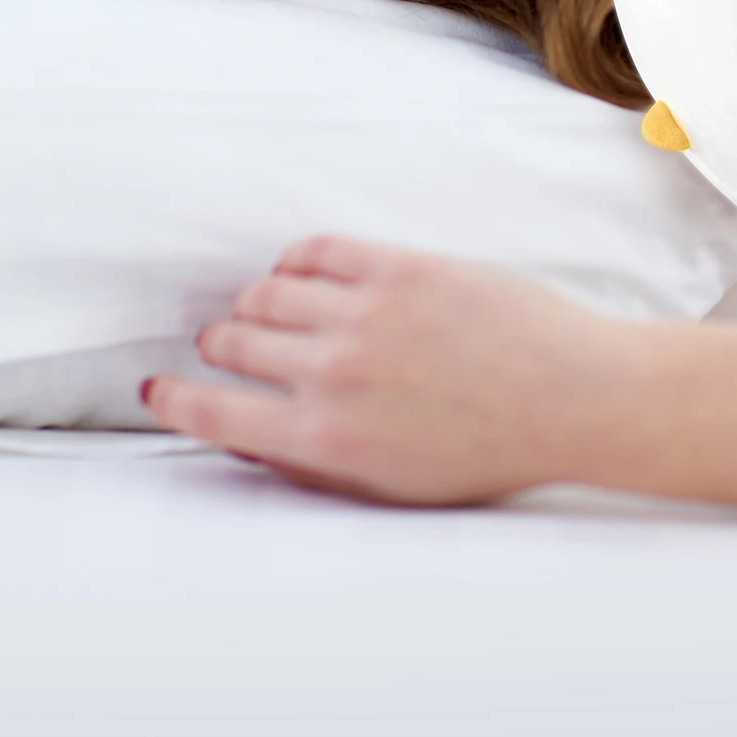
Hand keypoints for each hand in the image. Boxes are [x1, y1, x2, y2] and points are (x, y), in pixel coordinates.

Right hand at [142, 236, 631, 504]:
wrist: (574, 397)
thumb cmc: (492, 451)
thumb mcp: (391, 487)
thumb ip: (317, 464)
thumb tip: (256, 441)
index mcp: (324, 440)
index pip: (213, 414)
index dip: (177, 399)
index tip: (162, 387)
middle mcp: (332, 375)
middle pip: (233, 341)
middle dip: (220, 343)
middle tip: (228, 341)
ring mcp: (366, 315)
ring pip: (267, 291)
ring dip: (256, 300)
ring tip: (270, 306)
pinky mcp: (401, 267)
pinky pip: (319, 250)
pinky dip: (298, 259)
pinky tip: (305, 270)